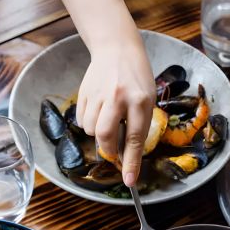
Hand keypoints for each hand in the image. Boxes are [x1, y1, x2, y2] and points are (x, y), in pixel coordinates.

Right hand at [76, 34, 154, 186]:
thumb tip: (127, 155)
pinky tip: (98, 110)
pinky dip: (89, 123)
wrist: (117, 48)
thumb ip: (138, 123)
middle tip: (112, 152)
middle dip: (108, 150)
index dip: (132, 163)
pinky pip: (82, 119)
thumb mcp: (147, 98)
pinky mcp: (84, 91)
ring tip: (108, 120)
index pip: (135, 138)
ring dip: (98, 134)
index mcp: (140, 100)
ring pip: (91, 129)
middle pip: (105, 135)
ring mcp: (99, 93)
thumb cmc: (137, 77)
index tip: (130, 182)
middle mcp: (119, 97)